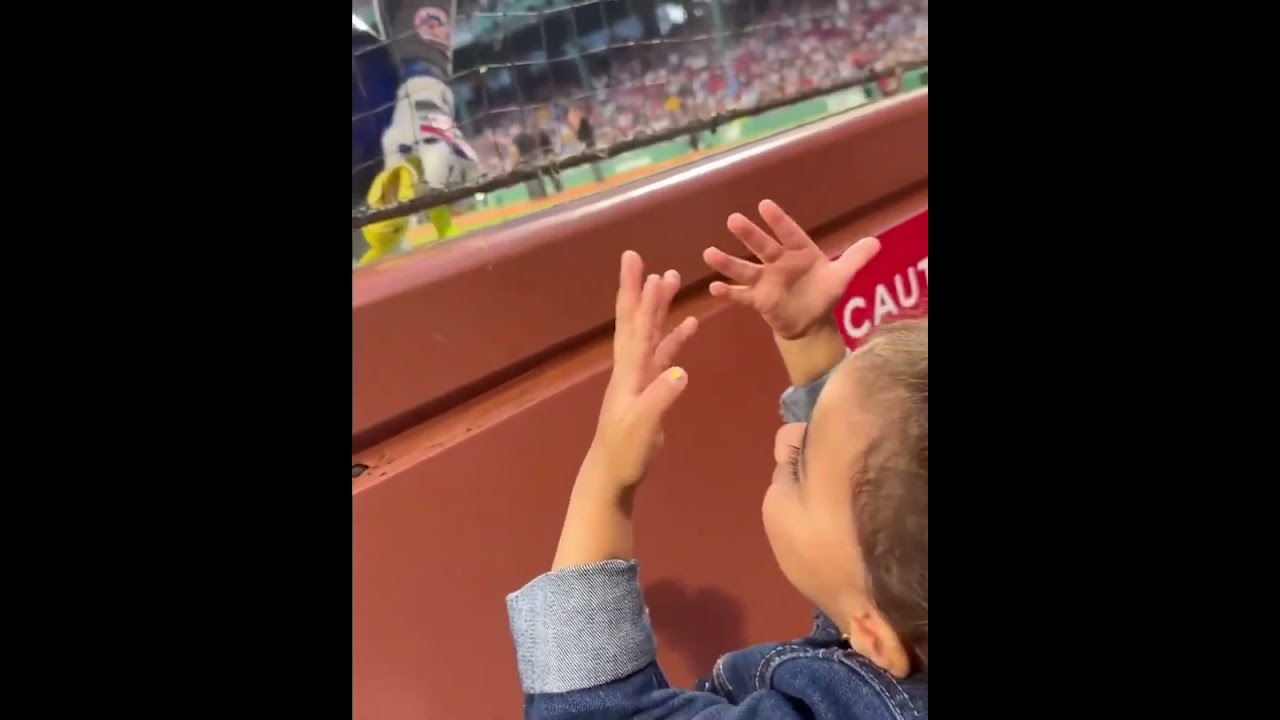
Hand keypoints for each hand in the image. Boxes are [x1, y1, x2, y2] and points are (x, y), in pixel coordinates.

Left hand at [587, 251, 698, 488]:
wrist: (612, 472)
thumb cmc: (624, 452)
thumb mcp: (643, 426)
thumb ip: (660, 398)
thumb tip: (681, 371)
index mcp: (629, 372)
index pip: (636, 327)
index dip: (641, 297)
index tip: (644, 268)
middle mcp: (631, 367)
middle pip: (636, 320)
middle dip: (640, 290)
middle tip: (642, 260)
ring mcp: (639, 376)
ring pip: (649, 333)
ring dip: (659, 307)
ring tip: (670, 279)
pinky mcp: (649, 388)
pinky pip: (663, 354)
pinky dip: (675, 338)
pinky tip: (690, 325)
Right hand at [703, 199, 881, 339]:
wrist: (810, 321)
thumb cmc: (822, 293)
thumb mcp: (841, 276)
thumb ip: (855, 258)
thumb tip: (876, 242)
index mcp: (799, 251)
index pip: (788, 233)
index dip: (777, 221)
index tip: (764, 205)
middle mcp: (779, 262)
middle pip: (763, 246)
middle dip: (749, 234)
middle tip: (733, 220)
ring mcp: (766, 280)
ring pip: (745, 269)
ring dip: (728, 262)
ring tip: (709, 253)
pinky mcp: (759, 300)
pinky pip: (741, 295)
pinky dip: (728, 293)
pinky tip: (713, 289)